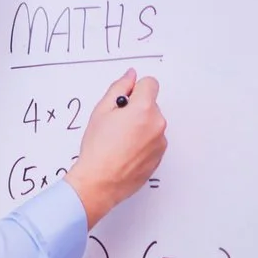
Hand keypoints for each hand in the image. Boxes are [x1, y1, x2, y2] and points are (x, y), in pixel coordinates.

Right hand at [66, 67, 166, 227]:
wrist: (100, 182)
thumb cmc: (98, 149)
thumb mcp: (101, 111)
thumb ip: (119, 88)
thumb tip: (130, 76)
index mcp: (144, 109)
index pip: (150, 84)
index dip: (135, 89)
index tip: (125, 101)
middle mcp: (157, 124)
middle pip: (151, 105)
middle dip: (136, 109)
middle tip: (115, 125)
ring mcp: (160, 142)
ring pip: (152, 123)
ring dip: (140, 127)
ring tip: (119, 141)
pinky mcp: (159, 156)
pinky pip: (153, 140)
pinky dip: (142, 142)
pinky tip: (125, 152)